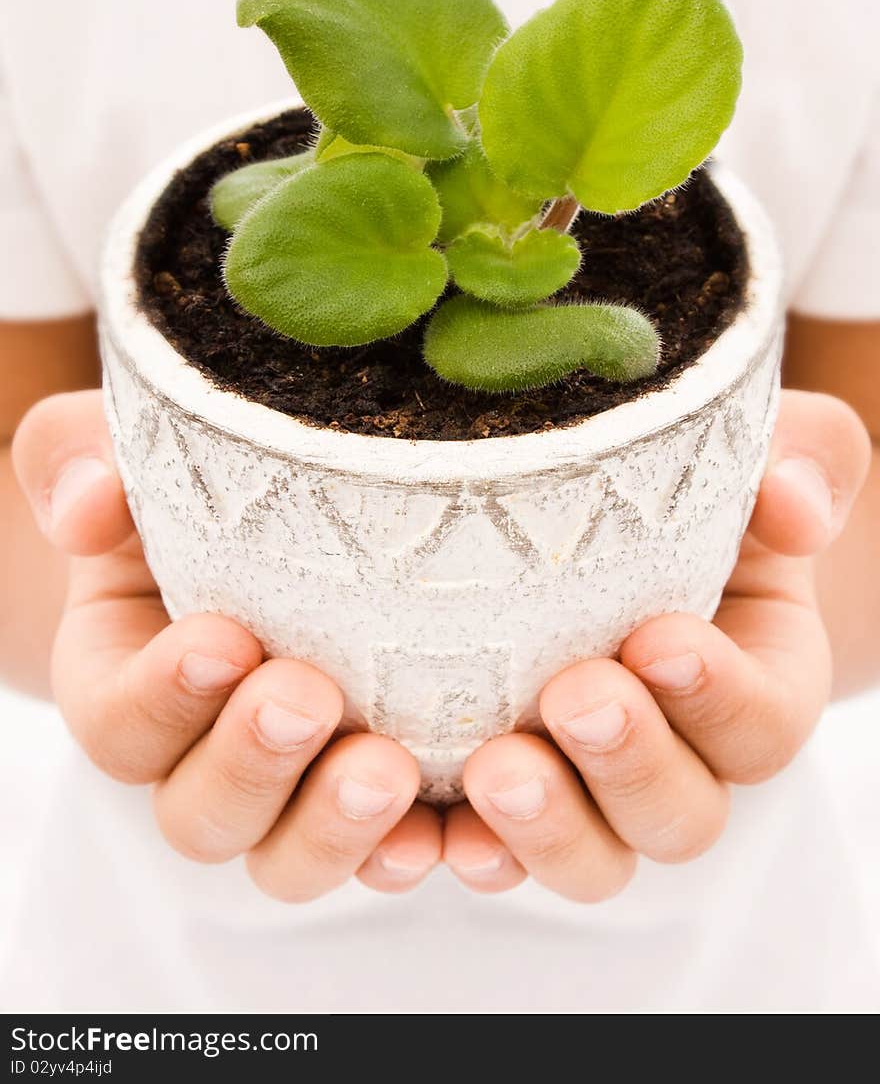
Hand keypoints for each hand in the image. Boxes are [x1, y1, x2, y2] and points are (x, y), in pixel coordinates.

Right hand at [13, 390, 440, 899]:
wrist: (278, 526)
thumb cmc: (189, 484)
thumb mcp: (129, 452)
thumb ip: (80, 459)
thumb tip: (88, 503)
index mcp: (124, 683)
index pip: (120, 722)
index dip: (163, 695)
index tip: (222, 638)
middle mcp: (197, 760)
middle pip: (201, 813)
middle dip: (252, 764)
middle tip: (307, 698)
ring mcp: (289, 793)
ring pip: (287, 857)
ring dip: (334, 827)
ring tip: (389, 770)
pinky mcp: (371, 802)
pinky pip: (386, 855)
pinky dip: (419, 852)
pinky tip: (459, 832)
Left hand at [444, 390, 870, 898]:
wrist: (601, 532)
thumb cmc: (689, 493)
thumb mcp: (752, 456)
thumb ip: (803, 460)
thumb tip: (792, 498)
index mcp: (755, 686)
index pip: (761, 723)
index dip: (718, 694)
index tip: (659, 637)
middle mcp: (681, 762)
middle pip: (679, 814)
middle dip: (629, 764)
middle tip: (575, 697)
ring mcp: (589, 795)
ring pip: (592, 857)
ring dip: (547, 828)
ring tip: (494, 772)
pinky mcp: (504, 804)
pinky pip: (491, 854)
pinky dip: (461, 852)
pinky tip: (423, 833)